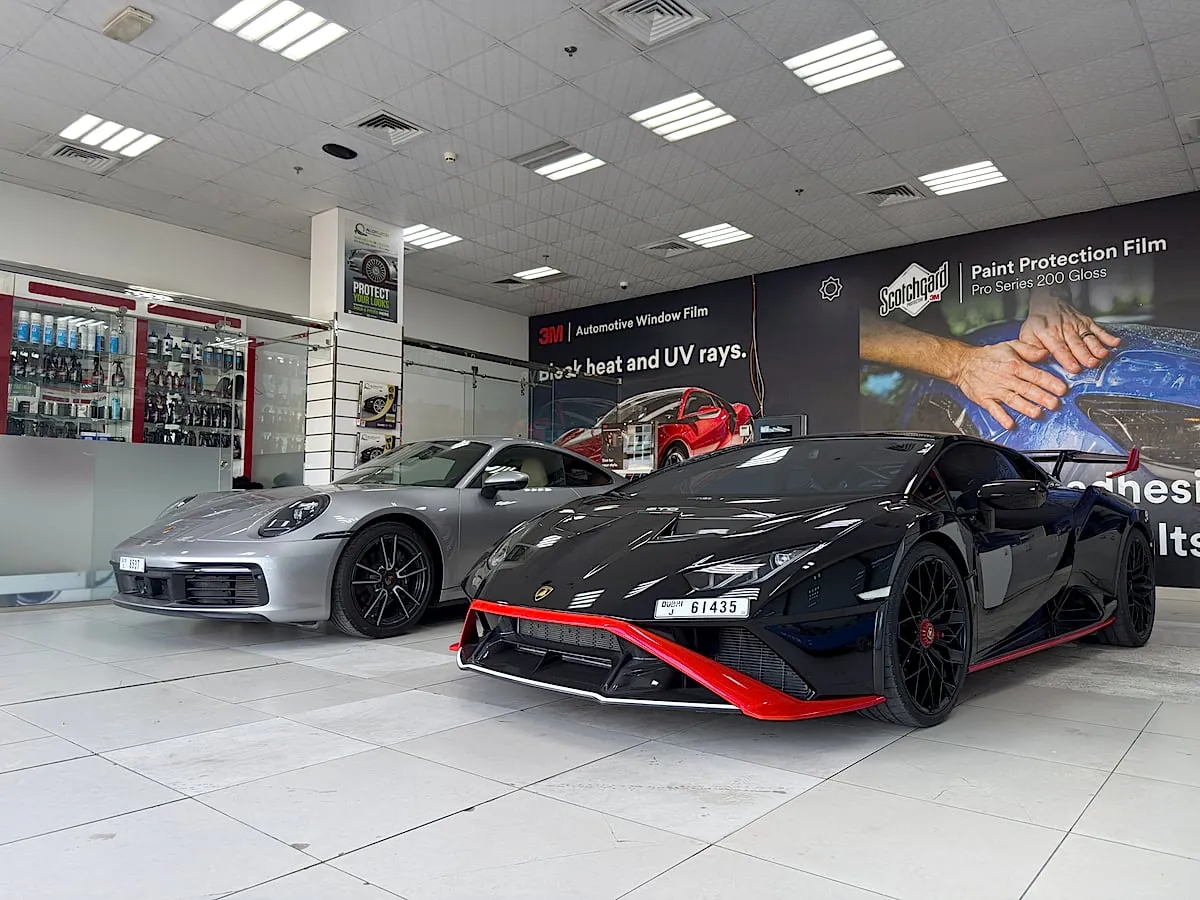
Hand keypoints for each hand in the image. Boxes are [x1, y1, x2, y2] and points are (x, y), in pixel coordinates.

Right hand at [951, 340, 1067, 430]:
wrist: (964, 363)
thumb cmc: (989, 355)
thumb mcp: (1010, 345)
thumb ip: (1029, 349)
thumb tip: (1045, 353)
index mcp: (1014, 365)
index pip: (1036, 374)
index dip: (1050, 382)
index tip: (1061, 389)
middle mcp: (1006, 379)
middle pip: (1027, 389)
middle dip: (1042, 397)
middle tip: (1054, 403)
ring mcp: (995, 390)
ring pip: (1013, 400)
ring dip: (1025, 407)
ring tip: (1037, 413)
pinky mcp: (985, 399)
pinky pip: (994, 409)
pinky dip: (1001, 417)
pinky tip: (1009, 423)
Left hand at [1020, 293, 1119, 373]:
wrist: (1048, 303)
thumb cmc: (1038, 323)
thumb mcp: (1026, 335)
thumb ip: (1030, 349)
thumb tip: (1038, 359)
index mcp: (1048, 334)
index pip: (1058, 348)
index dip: (1067, 359)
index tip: (1074, 369)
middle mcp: (1064, 329)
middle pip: (1076, 344)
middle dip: (1084, 355)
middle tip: (1091, 364)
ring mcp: (1077, 326)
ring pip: (1088, 338)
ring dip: (1097, 347)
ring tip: (1103, 356)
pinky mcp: (1087, 323)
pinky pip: (1098, 329)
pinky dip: (1108, 336)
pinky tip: (1116, 343)